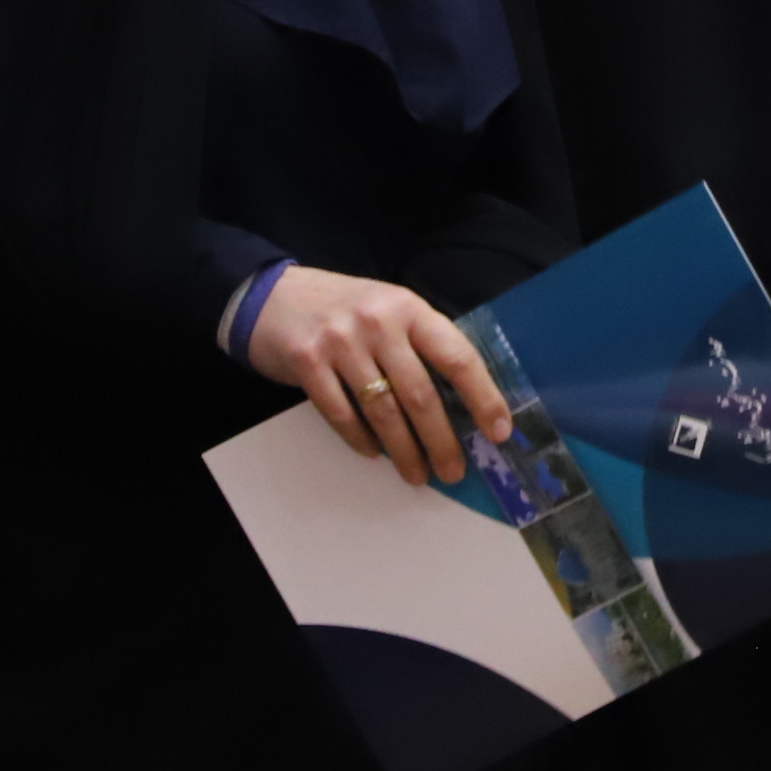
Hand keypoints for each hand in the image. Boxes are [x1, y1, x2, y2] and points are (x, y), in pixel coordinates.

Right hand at [241, 265, 510, 486]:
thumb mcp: (388, 311)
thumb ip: (420, 345)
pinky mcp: (307, 362)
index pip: (457, 356)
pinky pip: (341, 414)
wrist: (272, 296)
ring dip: (403, 450)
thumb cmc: (344, 309)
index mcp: (409, 308)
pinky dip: (360, 440)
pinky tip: (373, 454)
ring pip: (382, 410)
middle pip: (420, 393)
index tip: (498, 431)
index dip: (482, 396)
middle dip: (441, 440)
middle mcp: (378, 322)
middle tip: (453, 471)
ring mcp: (340, 341)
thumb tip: (462, 404)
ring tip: (416, 474)